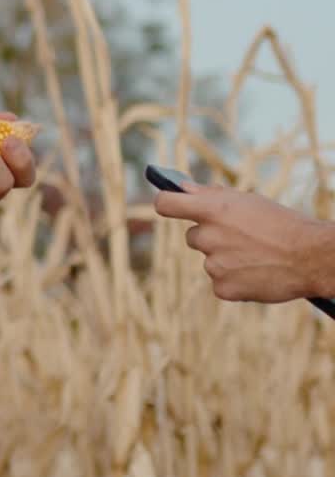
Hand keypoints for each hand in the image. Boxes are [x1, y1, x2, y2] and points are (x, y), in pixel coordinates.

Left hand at [154, 184, 334, 302]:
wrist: (312, 258)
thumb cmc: (282, 224)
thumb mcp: (249, 201)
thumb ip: (211, 195)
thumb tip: (182, 188)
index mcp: (211, 209)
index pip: (166, 204)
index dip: (165, 203)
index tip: (169, 205)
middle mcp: (208, 236)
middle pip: (193, 236)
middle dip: (211, 236)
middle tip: (242, 238)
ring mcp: (213, 265)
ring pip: (209, 260)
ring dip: (225, 259)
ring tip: (256, 257)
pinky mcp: (223, 288)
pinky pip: (220, 282)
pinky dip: (234, 280)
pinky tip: (256, 274)